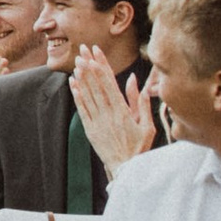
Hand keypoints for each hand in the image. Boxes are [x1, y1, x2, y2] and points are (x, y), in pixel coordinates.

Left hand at [71, 49, 156, 169]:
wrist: (126, 169)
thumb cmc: (140, 147)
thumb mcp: (147, 125)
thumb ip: (141, 101)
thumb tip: (134, 79)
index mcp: (123, 112)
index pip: (109, 83)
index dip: (102, 66)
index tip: (96, 52)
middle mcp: (108, 115)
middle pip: (96, 86)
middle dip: (89, 66)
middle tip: (82, 50)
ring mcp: (98, 122)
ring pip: (88, 96)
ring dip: (82, 78)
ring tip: (77, 62)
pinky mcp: (90, 130)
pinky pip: (82, 109)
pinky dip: (77, 96)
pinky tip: (73, 84)